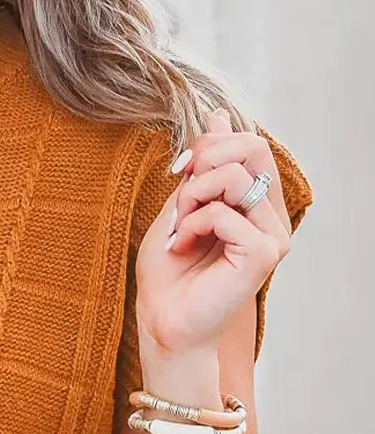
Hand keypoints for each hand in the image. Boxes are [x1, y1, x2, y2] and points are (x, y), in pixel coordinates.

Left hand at [135, 110, 291, 356]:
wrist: (162, 319)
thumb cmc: (168, 271)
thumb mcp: (180, 204)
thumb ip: (202, 165)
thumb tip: (219, 114)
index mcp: (256, 203)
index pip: (249, 143)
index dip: (210, 142)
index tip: (179, 169)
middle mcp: (270, 217)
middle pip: (252, 147)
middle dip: (204, 160)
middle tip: (181, 198)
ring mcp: (272, 236)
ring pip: (234, 176)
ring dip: (192, 197)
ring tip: (181, 228)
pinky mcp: (264, 254)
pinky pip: (224, 212)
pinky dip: (193, 223)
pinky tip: (183, 247)